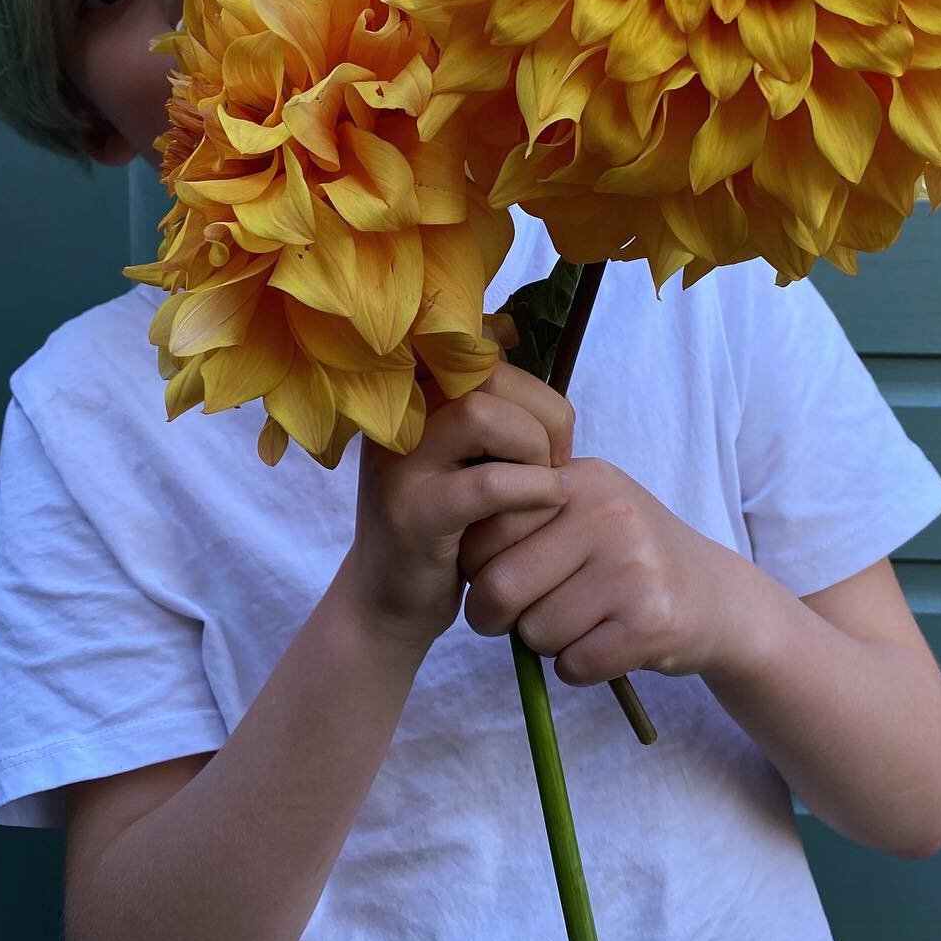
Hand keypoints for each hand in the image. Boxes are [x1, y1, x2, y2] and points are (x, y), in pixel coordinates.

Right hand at [341, 363, 575, 650]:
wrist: (387, 602)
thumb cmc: (444, 520)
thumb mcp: (459, 450)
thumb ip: (483, 399)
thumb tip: (510, 338)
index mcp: (408, 392)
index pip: (478, 346)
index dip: (527, 383)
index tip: (540, 427)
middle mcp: (394, 416)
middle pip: (486, 373)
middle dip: (542, 413)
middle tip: (553, 460)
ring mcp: (397, 464)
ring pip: (482, 415)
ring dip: (535, 449)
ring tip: (543, 484)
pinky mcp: (411, 515)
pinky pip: (489, 484)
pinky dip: (534, 490)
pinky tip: (546, 504)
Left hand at [459, 457, 739, 685]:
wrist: (715, 596)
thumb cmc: (627, 556)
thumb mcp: (584, 509)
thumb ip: (523, 511)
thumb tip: (447, 535)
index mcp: (580, 479)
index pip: (485, 528)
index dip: (477, 566)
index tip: (497, 574)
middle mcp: (608, 514)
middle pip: (501, 586)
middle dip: (495, 617)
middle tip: (515, 618)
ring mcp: (633, 567)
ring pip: (535, 632)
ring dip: (545, 643)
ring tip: (579, 622)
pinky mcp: (651, 622)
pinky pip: (573, 665)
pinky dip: (578, 668)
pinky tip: (605, 644)